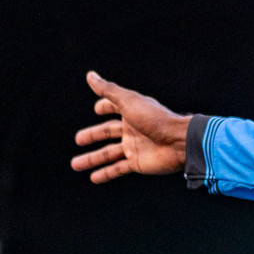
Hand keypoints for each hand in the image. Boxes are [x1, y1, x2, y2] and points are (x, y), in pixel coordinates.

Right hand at [71, 72, 190, 182]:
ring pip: (108, 153)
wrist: (179, 142)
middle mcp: (132, 129)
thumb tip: (90, 75)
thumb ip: (108, 90)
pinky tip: (93, 178)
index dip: (106, 107)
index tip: (98, 109)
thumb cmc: (156, 119)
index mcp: (132, 112)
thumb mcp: (129, 101)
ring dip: (92, 159)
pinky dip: (106, 174)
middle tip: (78, 139)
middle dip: (93, 135)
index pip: (115, 107)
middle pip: (108, 132)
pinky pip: (118, 169)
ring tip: (75, 165)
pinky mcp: (137, 163)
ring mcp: (134, 147)